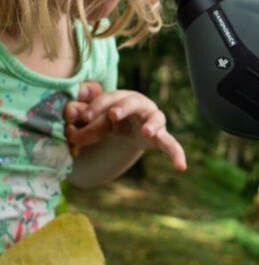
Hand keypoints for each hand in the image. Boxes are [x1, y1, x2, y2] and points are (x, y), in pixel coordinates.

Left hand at [64, 81, 186, 170]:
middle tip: (113, 115)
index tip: (84, 117)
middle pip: (133, 101)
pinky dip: (177, 154)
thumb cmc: (110, 120)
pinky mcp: (161, 137)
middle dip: (123, 107)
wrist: (131, 129)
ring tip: (147, 132)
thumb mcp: (95, 120)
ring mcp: (154, 120)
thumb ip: (83, 118)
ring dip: (152, 124)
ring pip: (156, 118)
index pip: (109, 98)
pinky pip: (171, 144)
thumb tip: (71, 111)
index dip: (97, 106)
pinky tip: (181, 167)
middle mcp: (141, 105)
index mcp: (123, 97)